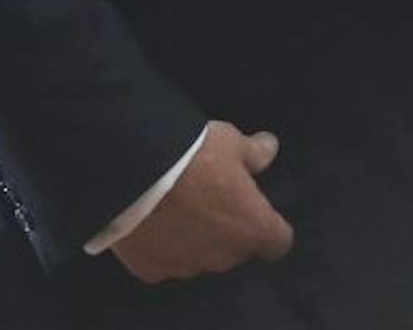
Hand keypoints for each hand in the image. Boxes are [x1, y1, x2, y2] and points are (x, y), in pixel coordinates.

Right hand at [115, 120, 294, 283]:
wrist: (135, 172)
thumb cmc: (194, 156)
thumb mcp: (231, 142)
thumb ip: (255, 152)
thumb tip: (269, 148)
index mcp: (253, 228)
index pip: (278, 241)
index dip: (270, 226)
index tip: (256, 210)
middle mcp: (225, 256)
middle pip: (236, 248)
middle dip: (227, 229)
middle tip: (210, 199)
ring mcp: (187, 267)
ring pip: (199, 257)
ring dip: (195, 240)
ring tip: (176, 209)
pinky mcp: (153, 271)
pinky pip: (164, 261)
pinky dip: (161, 247)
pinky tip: (151, 223)